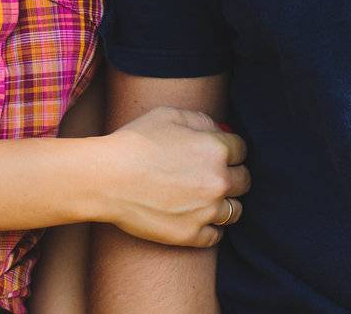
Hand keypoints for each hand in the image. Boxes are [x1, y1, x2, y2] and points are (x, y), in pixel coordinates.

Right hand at [96, 106, 249, 246]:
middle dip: (232, 175)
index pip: (241, 150)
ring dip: (224, 203)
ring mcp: (207, 211)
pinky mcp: (192, 234)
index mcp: (215, 149)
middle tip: (211, 175)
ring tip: (205, 198)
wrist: (106, 178)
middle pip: (243, 181)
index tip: (218, 153)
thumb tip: (217, 129)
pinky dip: (210, 228)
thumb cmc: (133, 142)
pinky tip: (196, 217)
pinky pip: (216, 235)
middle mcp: (218, 181)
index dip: (229, 150)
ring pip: (235, 210)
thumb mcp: (166, 115)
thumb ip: (199, 119)